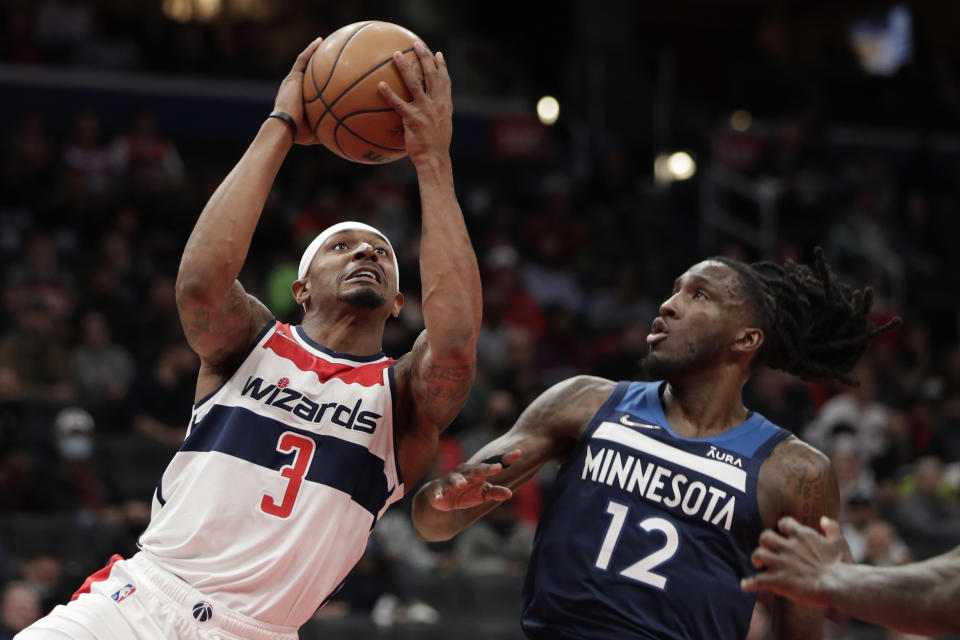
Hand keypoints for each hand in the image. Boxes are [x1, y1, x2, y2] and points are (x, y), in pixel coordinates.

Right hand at [274, 37, 322, 145]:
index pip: (309, 87)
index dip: (318, 80)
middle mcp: (294, 88)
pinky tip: (320, 41)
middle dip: (317, 63)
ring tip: (324, 41)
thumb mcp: (319, 131)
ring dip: (314, 51)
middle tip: (329, 56)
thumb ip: (330, 130)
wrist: (285, 128)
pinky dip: (311, 50)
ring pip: (304, 62)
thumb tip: (347, 136)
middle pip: (306, 72)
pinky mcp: (292, 78)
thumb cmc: (300, 134)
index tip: (329, 76)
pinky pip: (303, 60)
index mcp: (299, 99)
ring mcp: (292, 82)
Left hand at [377, 41, 452, 163]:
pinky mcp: (413, 119)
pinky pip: (399, 103)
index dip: (441, 66)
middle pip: (432, 75)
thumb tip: (426, 110)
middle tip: (416, 44)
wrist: (435, 159)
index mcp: (445, 105)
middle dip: (425, 57)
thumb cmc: (436, 147)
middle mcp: (437, 104)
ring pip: (415, 84)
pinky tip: (380, 85)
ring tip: (396, 55)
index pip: (445, 81)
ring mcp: (425, 110)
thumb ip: (435, 115)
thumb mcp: (441, 128)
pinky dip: (389, 93)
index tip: (437, 53)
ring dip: (405, 67)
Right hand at [426, 449, 520, 510]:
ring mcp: (450, 480)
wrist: (440, 498)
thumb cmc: (465, 492)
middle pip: (476, 469)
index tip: (518, 453)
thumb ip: (495, 492)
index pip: (492, 464)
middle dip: (486, 468)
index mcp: (477, 472)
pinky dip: (438, 495)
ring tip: (462, 484)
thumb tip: (510, 493)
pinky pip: (438, 492)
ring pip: (454, 479)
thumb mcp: (482, 494)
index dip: (505, 459)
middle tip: (498, 468)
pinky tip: (438, 499)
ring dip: (457, 481)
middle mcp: (464, 472)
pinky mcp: (438, 490)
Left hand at [741, 516, 851, 606]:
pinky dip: (750, 583)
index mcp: (802, 536)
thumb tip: (824, 519)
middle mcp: (788, 547)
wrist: (838, 584)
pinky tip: (745, 585)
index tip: (782, 533)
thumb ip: (831, 528)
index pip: (784, 523)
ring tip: (759, 565)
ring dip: (756, 559)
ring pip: (758, 554)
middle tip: (768, 550)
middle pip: (765, 536)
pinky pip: (758, 580)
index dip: (781, 527)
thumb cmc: (841, 564)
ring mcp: (782, 563)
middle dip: (764, 543)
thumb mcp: (839, 542)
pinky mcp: (779, 581)